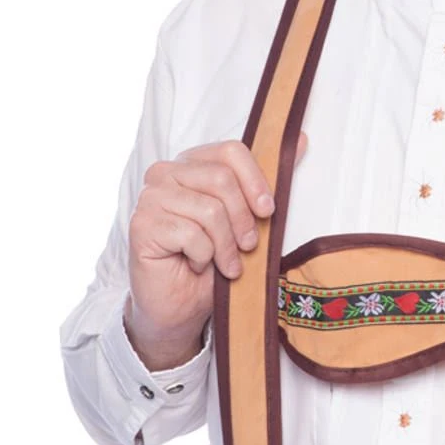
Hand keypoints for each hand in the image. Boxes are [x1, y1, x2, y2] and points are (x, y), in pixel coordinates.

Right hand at [124, 132, 307, 370]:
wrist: (181, 306)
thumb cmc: (214, 262)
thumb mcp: (247, 219)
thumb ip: (266, 180)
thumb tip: (302, 138)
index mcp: (191, 164)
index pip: (230, 151)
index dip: (255, 181)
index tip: (268, 211)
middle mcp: (166, 173)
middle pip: (221, 179)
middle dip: (243, 220)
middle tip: (247, 247)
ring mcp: (151, 197)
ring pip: (209, 210)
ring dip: (225, 246)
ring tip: (225, 264)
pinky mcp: (142, 224)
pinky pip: (191, 234)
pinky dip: (205, 257)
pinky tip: (197, 266)